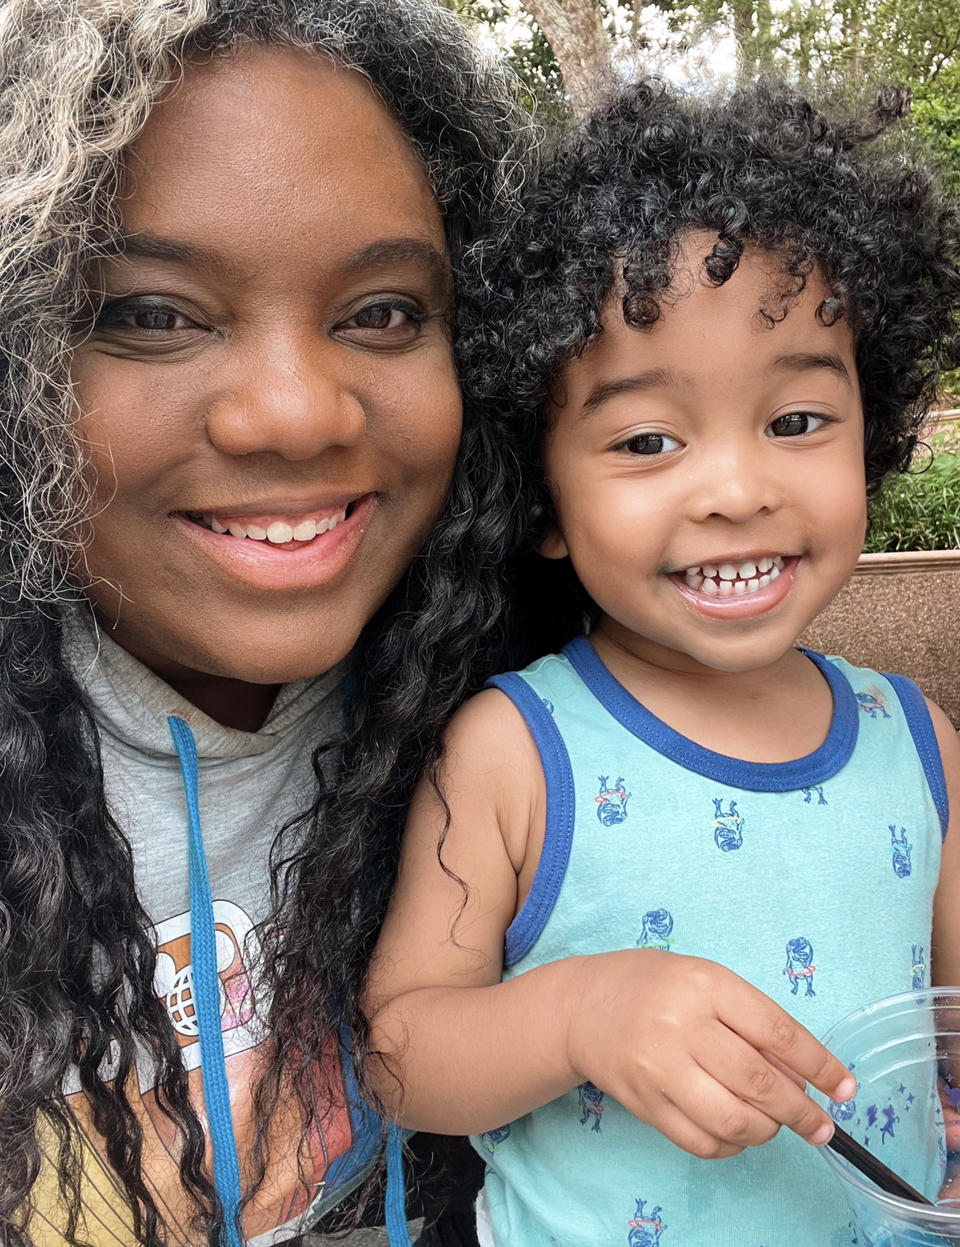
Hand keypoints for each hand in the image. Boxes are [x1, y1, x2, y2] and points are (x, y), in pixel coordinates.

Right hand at [564, 949, 855, 1159]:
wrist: (582, 1006)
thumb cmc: (654, 987)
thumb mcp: (705, 981)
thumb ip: (751, 1020)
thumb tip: (802, 1073)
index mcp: (705, 985)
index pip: (777, 1032)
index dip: (820, 1066)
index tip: (845, 1089)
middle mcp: (682, 1027)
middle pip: (759, 1083)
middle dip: (802, 1112)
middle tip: (821, 1126)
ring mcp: (660, 1070)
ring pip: (734, 1121)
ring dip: (767, 1131)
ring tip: (773, 1124)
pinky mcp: (645, 1104)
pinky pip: (702, 1142)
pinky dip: (731, 1147)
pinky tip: (737, 1133)